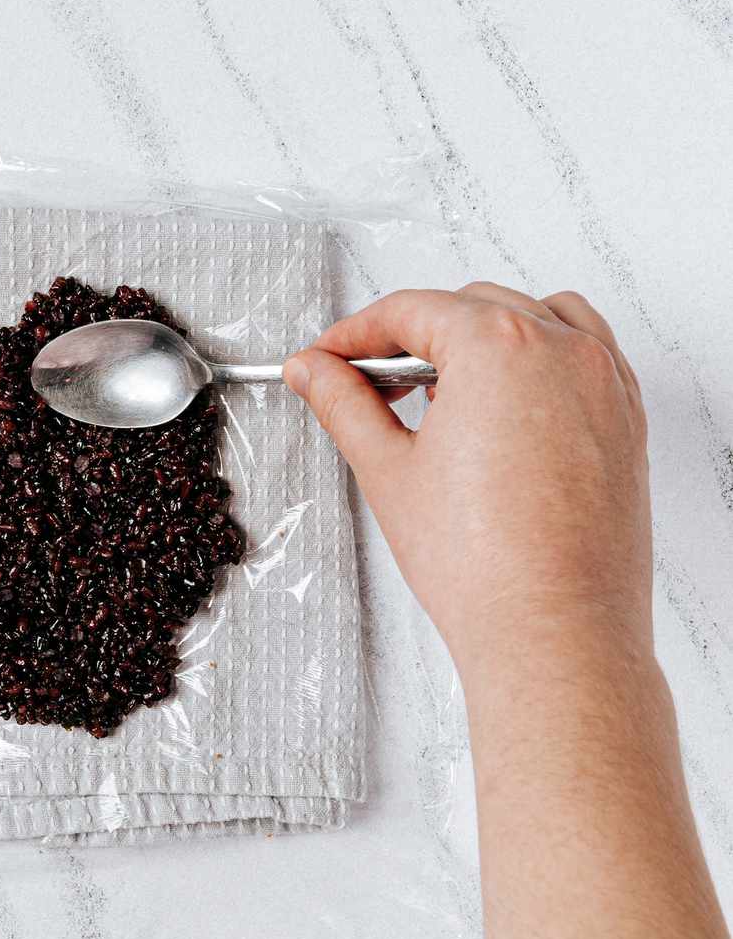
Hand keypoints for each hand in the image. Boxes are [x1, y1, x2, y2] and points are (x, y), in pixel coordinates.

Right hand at [282, 283, 649, 680]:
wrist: (552, 631)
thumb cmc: (484, 565)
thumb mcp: (387, 470)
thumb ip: (344, 404)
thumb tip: (313, 371)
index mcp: (499, 348)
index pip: (411, 310)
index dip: (354, 334)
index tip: (326, 359)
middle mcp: (562, 351)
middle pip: (470, 307)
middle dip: (410, 337)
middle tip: (364, 384)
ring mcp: (604, 382)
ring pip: (533, 318)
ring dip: (478, 338)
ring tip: (435, 394)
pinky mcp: (625, 418)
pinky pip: (584, 353)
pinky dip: (539, 357)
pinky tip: (502, 403)